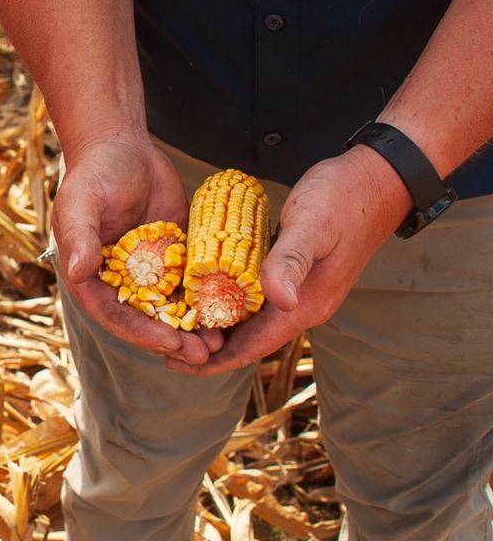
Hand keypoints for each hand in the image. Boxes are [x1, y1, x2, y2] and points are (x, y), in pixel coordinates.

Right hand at [56, 135, 223, 364]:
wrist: (122, 147)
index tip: (168, 342)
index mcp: (90, 277)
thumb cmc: (94, 173)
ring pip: (172, 307)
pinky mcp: (174, 257)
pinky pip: (192, 283)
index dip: (140, 332)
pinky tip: (233, 309)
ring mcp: (149, 271)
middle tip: (203, 354)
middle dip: (174, 339)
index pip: (115, 314)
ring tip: (221, 341)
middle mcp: (119, 281)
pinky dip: (209, 298)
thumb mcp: (82, 202)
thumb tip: (78, 271)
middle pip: (146, 320)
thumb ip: (78, 236)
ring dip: (194, 327)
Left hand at [168, 145, 411, 374]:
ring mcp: (299, 290)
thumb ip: (292, 262)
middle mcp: (301, 305)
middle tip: (161, 342)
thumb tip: (281, 303)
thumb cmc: (343, 198)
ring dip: (214, 325)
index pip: (252, 347)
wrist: (378, 178)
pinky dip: (226, 301)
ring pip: (249, 319)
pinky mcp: (294, 273)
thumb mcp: (312, 226)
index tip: (173, 362)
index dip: (213, 360)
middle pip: (246, 339)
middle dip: (206, 346)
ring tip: (174, 322)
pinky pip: (254, 297)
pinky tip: (203, 292)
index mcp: (304, 306)